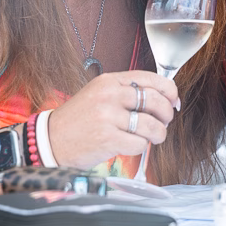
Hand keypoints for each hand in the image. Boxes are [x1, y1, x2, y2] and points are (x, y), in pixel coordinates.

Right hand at [46, 70, 179, 169]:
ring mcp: (108, 117)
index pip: (150, 78)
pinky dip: (141, 147)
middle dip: (167, 114)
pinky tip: (132, 145)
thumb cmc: (78, 120)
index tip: (174, 101)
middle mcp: (109, 95)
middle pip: (155, 100)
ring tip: (152, 137)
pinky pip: (139, 144)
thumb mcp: (99, 95)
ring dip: (158, 134)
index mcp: (109, 81)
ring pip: (151, 124)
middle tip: (164, 122)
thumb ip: (126, 93)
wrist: (51, 140)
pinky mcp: (107, 139)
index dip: (169, 90)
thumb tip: (164, 99)